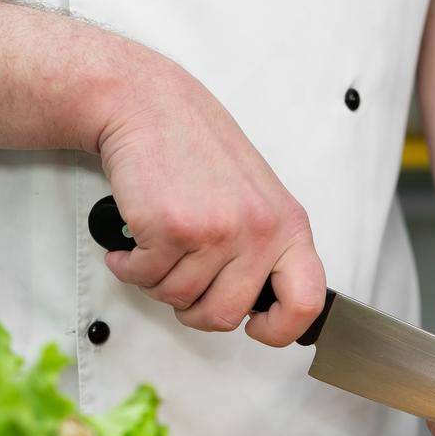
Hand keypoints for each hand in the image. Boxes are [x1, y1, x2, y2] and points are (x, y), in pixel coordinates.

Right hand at [96, 60, 325, 346]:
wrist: (149, 105)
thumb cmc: (198, 151)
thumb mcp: (256, 199)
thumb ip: (266, 250)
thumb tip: (263, 309)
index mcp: (289, 226)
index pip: (306, 303)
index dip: (280, 330)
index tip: (256, 327)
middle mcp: (259, 230)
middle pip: (227, 316)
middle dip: (195, 311)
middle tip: (183, 284)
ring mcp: (217, 230)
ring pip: (180, 300)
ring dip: (157, 282)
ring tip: (156, 248)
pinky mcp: (171, 228)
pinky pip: (144, 279)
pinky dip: (128, 267)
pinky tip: (132, 243)